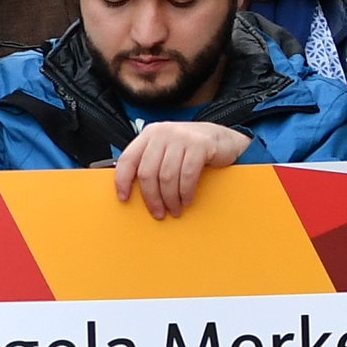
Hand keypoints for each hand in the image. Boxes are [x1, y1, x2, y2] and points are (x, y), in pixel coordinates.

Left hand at [111, 121, 252, 219]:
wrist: (224, 139)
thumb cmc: (193, 148)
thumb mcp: (167, 150)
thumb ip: (151, 162)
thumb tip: (134, 190)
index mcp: (149, 135)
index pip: (127, 159)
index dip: (122, 181)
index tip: (124, 198)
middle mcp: (162, 133)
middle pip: (147, 172)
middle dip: (151, 197)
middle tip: (158, 212)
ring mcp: (181, 137)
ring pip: (167, 176)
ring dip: (170, 198)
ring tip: (174, 209)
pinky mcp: (199, 145)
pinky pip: (187, 175)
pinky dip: (185, 192)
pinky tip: (186, 200)